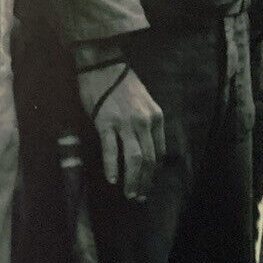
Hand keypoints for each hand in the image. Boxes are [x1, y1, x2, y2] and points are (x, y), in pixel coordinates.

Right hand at [78, 63, 164, 201]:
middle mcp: (144, 122)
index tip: (148, 184)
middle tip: (139, 196)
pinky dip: (112, 167)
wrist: (103, 66)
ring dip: (132, 180)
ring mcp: (125, 123)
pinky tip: (112, 179)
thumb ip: (147, 124)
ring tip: (129, 193)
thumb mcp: (145, 104)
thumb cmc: (122, 85)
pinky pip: (112, 150)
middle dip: (145, 181)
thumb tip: (146, 148)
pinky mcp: (106, 123)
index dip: (154, 172)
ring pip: (134, 159)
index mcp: (156, 118)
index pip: (159, 152)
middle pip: (149, 160)